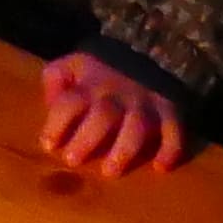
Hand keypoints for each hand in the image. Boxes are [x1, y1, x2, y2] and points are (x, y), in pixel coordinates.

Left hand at [38, 49, 188, 175]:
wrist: (148, 50)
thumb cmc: (100, 70)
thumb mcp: (72, 66)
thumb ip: (56, 80)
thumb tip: (51, 104)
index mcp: (89, 84)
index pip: (70, 102)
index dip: (57, 123)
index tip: (48, 145)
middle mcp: (117, 94)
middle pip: (103, 116)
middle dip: (86, 140)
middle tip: (72, 161)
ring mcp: (145, 102)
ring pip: (136, 126)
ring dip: (124, 150)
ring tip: (110, 171)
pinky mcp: (170, 111)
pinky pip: (174, 130)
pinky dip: (170, 149)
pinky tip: (160, 168)